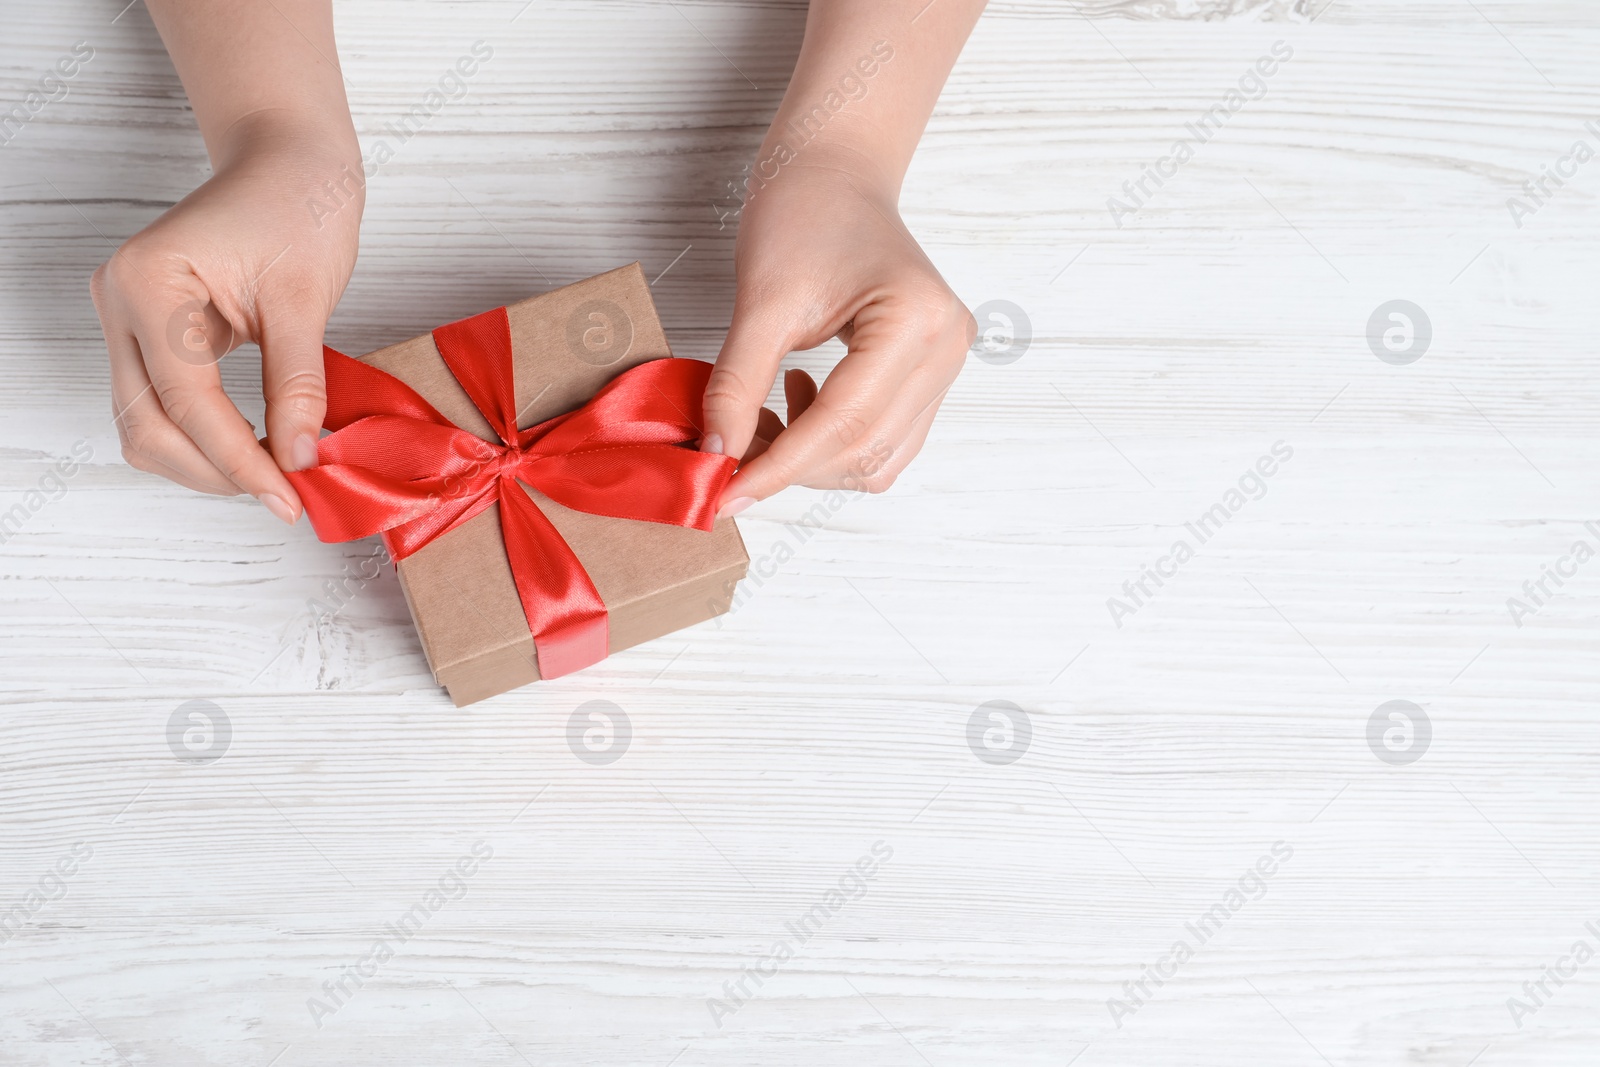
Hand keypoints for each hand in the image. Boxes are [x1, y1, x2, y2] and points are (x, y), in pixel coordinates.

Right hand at [90, 118, 362, 522]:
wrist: (288, 164)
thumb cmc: (297, 207)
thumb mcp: (306, 299)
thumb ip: (297, 384)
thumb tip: (299, 458)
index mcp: (148, 283)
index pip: (187, 403)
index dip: (239, 460)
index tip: (288, 496)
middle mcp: (119, 302)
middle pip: (148, 427)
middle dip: (216, 470)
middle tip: (285, 493)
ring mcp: (125, 319)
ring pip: (147, 427)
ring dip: (207, 461)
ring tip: (276, 473)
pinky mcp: (147, 333)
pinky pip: (164, 406)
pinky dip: (207, 436)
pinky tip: (258, 446)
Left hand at [701, 149, 974, 514]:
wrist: (835, 173)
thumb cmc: (804, 211)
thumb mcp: (760, 300)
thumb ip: (737, 386)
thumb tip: (717, 455)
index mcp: (916, 321)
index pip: (842, 424)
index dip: (777, 467)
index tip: (723, 493)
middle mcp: (947, 349)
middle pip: (863, 452)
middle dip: (791, 466)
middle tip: (730, 450)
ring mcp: (947, 364)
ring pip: (877, 459)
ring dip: (814, 459)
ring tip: (766, 415)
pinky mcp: (932, 373)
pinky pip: (885, 441)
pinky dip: (835, 442)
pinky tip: (802, 400)